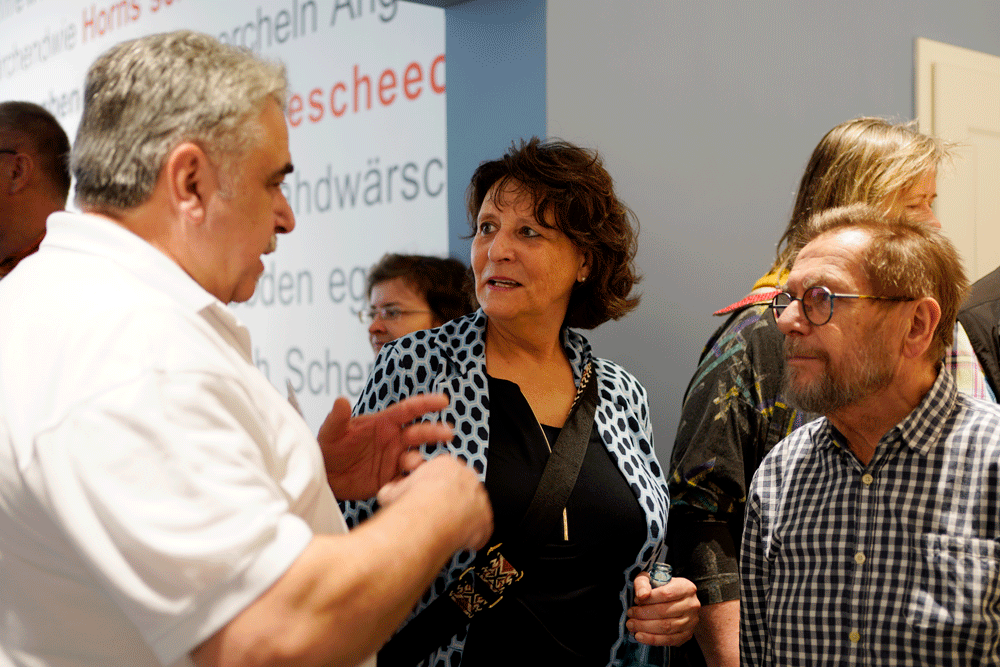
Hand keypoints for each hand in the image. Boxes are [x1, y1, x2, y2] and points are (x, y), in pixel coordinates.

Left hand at [317, 394, 452, 499]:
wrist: (325, 475)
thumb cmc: (329, 447)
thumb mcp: (331, 431)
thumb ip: (338, 417)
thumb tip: (341, 400)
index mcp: (384, 422)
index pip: (409, 410)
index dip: (426, 404)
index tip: (443, 401)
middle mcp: (394, 439)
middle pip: (420, 433)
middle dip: (435, 432)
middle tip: (447, 434)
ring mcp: (395, 459)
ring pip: (417, 457)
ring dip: (421, 459)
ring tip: (414, 463)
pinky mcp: (392, 479)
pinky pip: (407, 480)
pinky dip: (412, 481)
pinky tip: (410, 483)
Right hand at [377, 455, 493, 550]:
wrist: (428, 516)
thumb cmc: (410, 503)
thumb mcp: (391, 491)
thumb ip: (394, 490)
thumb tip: (386, 493)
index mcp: (444, 465)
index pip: (446, 473)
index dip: (437, 489)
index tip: (430, 499)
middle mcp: (466, 478)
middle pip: (463, 488)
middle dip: (453, 502)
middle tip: (438, 516)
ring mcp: (479, 498)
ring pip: (474, 508)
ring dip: (463, 519)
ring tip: (446, 531)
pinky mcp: (485, 519)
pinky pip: (482, 529)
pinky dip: (473, 537)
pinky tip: (458, 542)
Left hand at [626, 574, 699, 646]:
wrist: (675, 600)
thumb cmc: (660, 588)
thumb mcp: (650, 579)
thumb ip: (643, 583)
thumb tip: (641, 595)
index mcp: (686, 587)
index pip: (666, 594)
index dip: (649, 599)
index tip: (636, 600)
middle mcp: (692, 605)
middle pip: (665, 612)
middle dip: (643, 614)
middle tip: (630, 614)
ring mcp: (691, 621)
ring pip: (667, 627)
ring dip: (645, 627)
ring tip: (632, 625)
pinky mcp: (687, 635)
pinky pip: (669, 640)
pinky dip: (652, 639)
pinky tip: (640, 636)